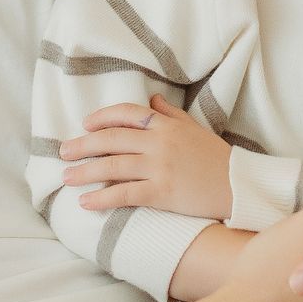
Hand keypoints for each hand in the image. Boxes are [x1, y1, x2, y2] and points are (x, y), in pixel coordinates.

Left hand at [61, 101, 233, 217]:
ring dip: (85, 171)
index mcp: (167, 125)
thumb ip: (171, 115)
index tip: (85, 124)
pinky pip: (125, 193)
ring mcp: (160, 167)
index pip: (128, 113)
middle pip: (112, 139)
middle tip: (63, 152)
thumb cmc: (217, 158)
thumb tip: (153, 99)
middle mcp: (160, 142)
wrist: (239, 186)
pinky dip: (102, 197)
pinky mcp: (162, 192)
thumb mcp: (194, 129)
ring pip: (113, 165)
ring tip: (66, 177)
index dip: (103, 117)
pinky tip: (86, 202)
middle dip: (83, 145)